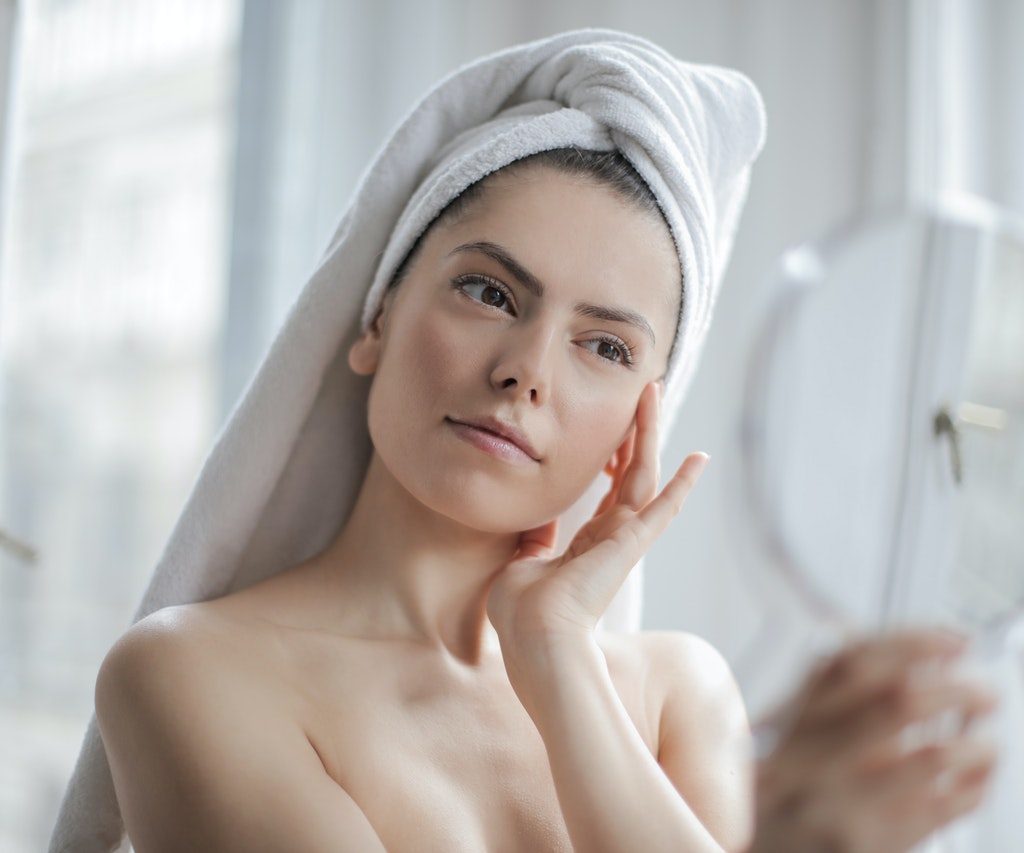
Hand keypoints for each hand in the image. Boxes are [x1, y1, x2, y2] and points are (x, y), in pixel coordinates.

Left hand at [485, 379, 709, 662]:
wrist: (535, 639)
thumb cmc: (523, 614)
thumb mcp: (522, 567)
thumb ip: (533, 543)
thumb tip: (530, 528)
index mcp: (588, 544)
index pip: (608, 490)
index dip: (612, 456)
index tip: (615, 428)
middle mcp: (612, 537)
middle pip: (631, 471)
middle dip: (637, 430)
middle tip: (645, 391)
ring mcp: (625, 538)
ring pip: (644, 472)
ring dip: (649, 430)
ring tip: (654, 391)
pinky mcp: (632, 542)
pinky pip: (663, 507)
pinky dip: (683, 484)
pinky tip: (700, 458)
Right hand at [748, 627, 999, 852]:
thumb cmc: (775, 808)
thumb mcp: (779, 748)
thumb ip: (822, 707)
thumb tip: (905, 665)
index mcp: (786, 724)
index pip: (848, 661)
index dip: (909, 642)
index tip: (952, 641)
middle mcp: (806, 757)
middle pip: (895, 699)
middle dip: (956, 689)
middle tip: (983, 692)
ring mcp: (837, 805)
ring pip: (931, 756)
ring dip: (976, 745)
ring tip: (987, 743)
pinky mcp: (867, 848)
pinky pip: (944, 809)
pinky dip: (976, 788)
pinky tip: (977, 780)